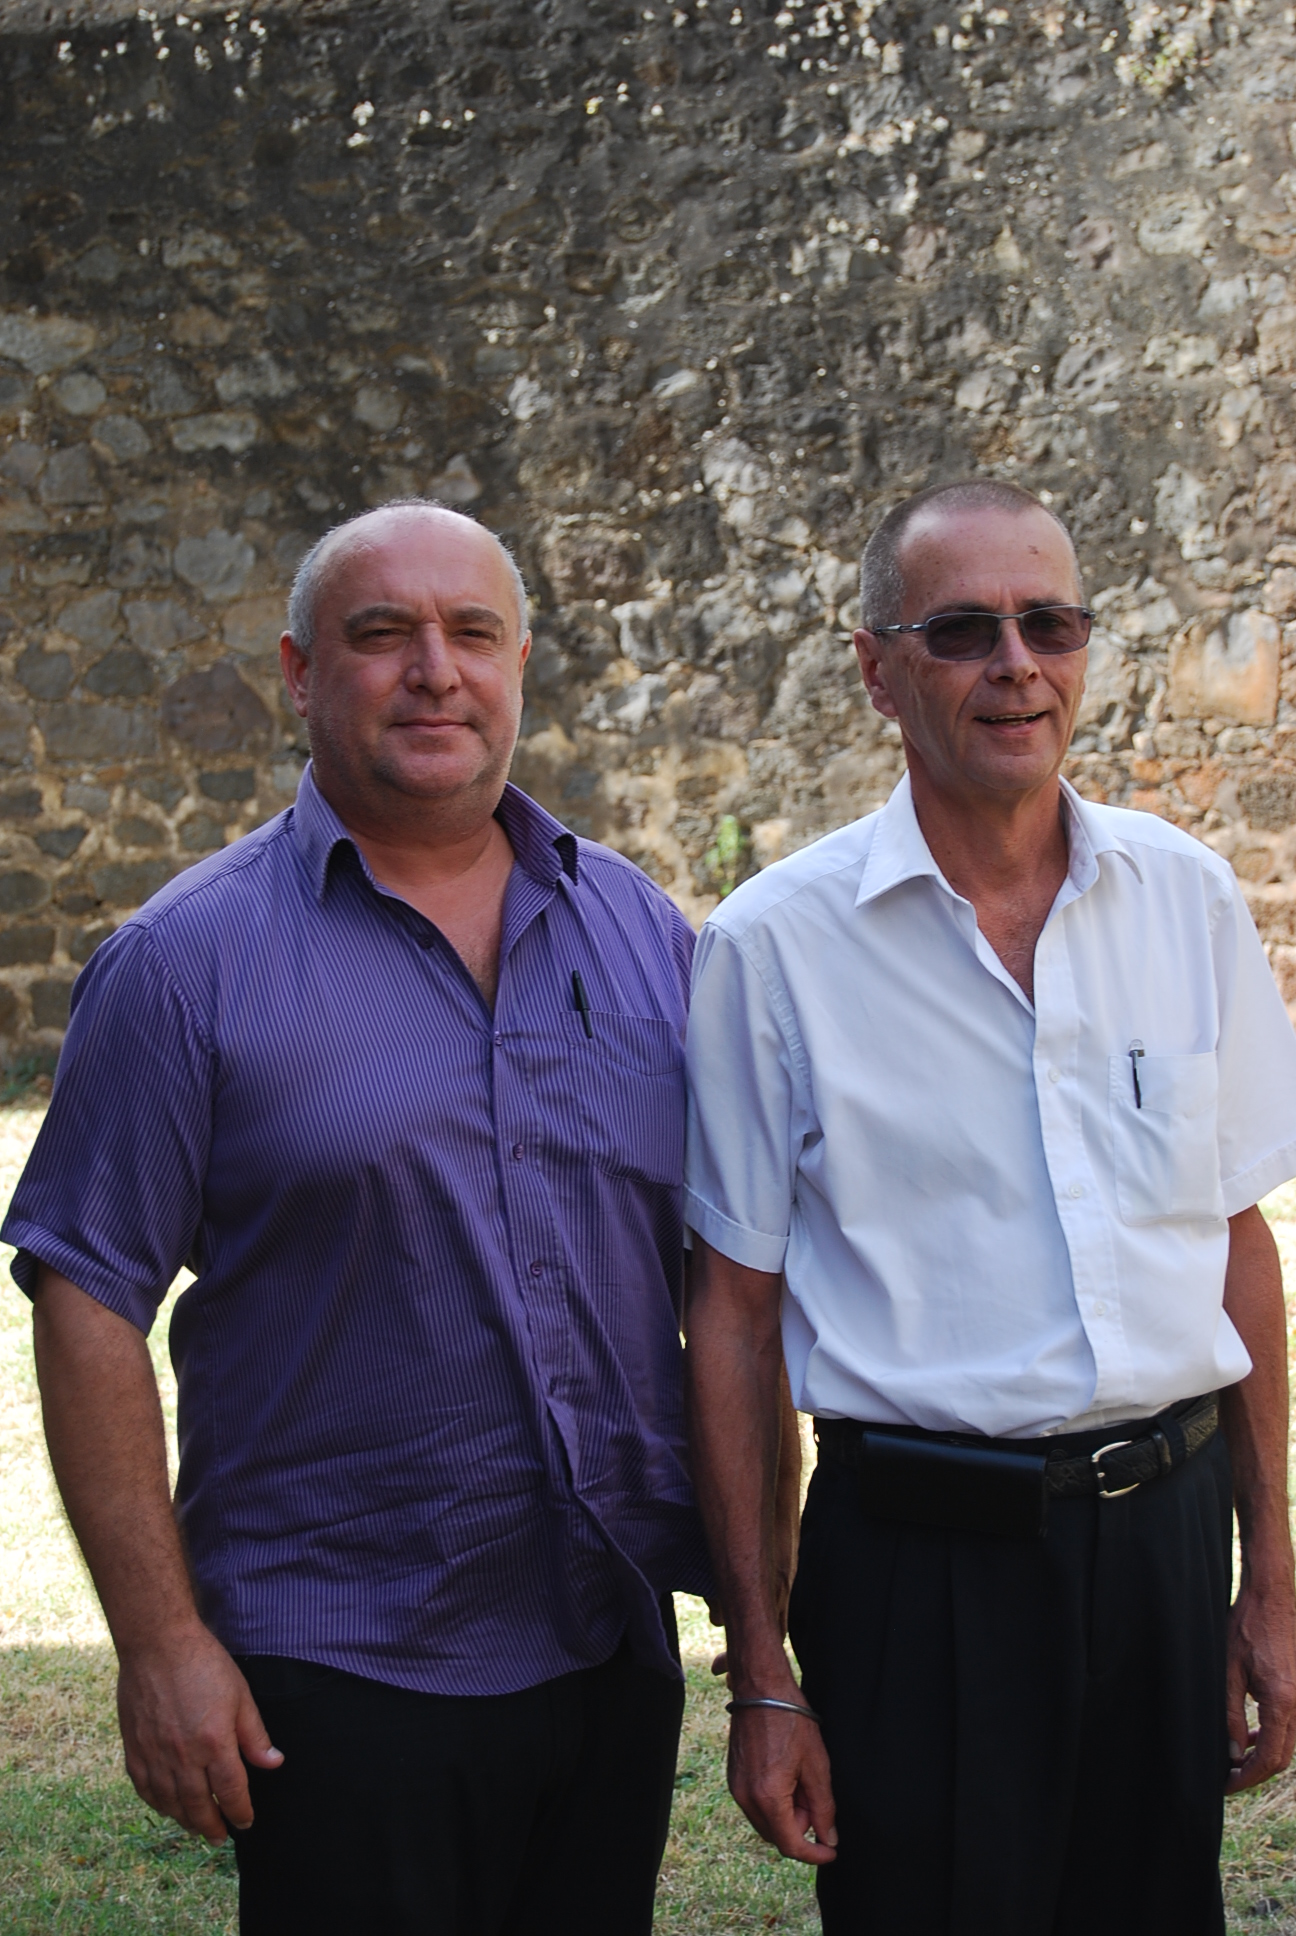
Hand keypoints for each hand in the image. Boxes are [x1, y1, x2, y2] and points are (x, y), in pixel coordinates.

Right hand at [117, 1623, 283, 1840]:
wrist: (157, 1644)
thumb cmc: (204, 1664)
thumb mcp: (240, 1695)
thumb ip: (255, 1735)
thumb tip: (274, 1763)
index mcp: (214, 1743)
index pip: (231, 1792)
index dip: (240, 1812)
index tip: (246, 1822)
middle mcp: (183, 1757)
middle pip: (199, 1806)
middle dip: (212, 1826)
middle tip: (220, 1837)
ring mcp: (155, 1755)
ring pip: (170, 1804)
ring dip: (185, 1821)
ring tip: (197, 1828)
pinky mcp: (134, 1749)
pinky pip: (145, 1789)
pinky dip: (157, 1804)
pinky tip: (167, 1807)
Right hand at [727, 1703, 837, 1863]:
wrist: (761, 1688)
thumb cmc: (792, 1720)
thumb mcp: (817, 1764)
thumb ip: (823, 1807)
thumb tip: (828, 1838)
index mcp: (768, 1796)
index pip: (790, 1844)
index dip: (813, 1853)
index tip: (831, 1851)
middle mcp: (746, 1797)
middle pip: (776, 1835)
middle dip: (801, 1828)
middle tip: (817, 1802)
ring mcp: (736, 1787)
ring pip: (766, 1821)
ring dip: (787, 1815)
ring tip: (804, 1784)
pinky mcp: (733, 1777)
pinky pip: (755, 1805)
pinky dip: (774, 1803)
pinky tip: (789, 1778)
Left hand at [1226, 1575, 1295, 1792]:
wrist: (1272, 1599)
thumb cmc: (1247, 1628)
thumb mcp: (1229, 1670)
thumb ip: (1231, 1714)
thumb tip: (1233, 1752)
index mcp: (1283, 1702)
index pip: (1269, 1758)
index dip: (1247, 1777)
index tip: (1227, 1784)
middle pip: (1281, 1756)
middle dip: (1254, 1771)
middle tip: (1228, 1776)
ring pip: (1287, 1743)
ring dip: (1263, 1754)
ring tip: (1235, 1758)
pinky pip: (1290, 1725)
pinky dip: (1272, 1736)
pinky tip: (1252, 1735)